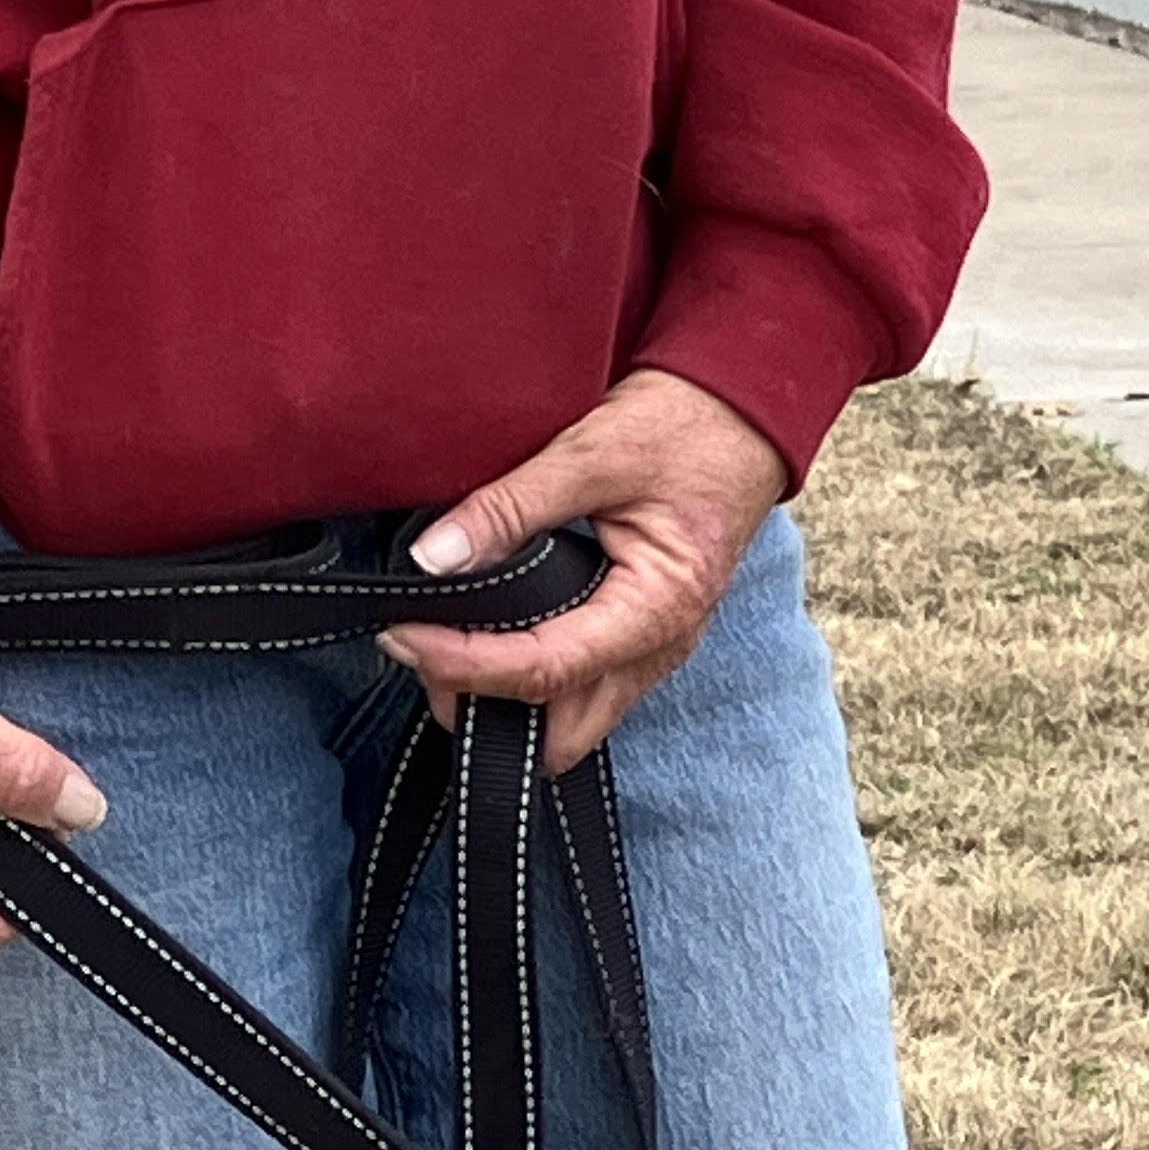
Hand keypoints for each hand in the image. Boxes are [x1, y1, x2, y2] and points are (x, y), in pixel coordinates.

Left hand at [377, 369, 787, 774]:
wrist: (746, 415)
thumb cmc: (686, 426)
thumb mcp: (594, 451)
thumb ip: (511, 506)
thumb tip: (433, 557)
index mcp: (655, 610)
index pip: (543, 671)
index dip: (463, 666)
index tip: (402, 638)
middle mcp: (657, 652)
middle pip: (557, 734)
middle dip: (486, 714)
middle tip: (424, 654)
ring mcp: (652, 656)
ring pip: (567, 725)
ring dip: (504, 704)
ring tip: (447, 642)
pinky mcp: (639, 644)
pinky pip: (578, 693)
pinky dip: (527, 682)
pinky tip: (489, 636)